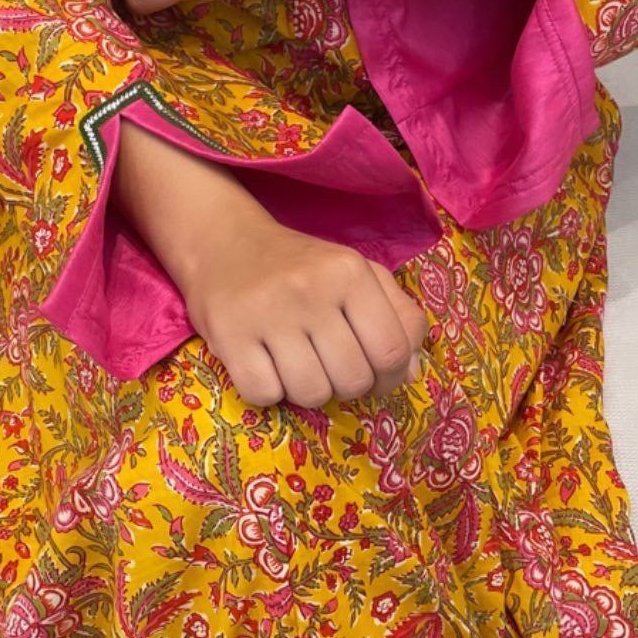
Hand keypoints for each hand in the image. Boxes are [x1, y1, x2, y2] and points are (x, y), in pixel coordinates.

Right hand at [177, 212, 427, 409]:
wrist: (224, 242)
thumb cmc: (301, 267)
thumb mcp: (358, 275)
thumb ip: (398, 316)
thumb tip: (412, 372)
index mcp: (350, 272)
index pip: (392, 352)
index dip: (390, 378)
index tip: (374, 376)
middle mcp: (311, 288)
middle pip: (353, 379)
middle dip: (347, 386)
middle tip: (330, 367)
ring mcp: (267, 312)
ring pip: (311, 393)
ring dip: (307, 391)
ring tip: (297, 364)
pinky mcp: (228, 334)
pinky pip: (264, 394)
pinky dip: (267, 391)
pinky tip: (265, 364)